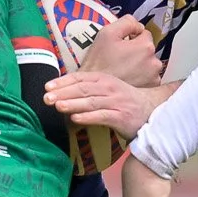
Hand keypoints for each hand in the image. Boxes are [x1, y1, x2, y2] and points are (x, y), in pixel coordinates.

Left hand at [45, 72, 166, 138]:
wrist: (151, 110)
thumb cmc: (125, 100)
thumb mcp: (108, 89)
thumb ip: (89, 89)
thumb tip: (62, 92)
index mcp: (104, 79)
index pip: (81, 78)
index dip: (63, 81)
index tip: (47, 86)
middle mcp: (109, 88)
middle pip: (83, 89)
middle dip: (63, 92)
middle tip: (46, 97)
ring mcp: (116, 102)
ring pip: (91, 102)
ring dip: (73, 103)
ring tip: (57, 106)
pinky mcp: (121, 117)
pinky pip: (102, 116)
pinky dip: (88, 117)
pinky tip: (76, 118)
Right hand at [78, 18, 162, 86]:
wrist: (95, 90)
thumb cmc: (99, 64)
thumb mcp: (107, 33)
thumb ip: (126, 22)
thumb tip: (137, 25)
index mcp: (145, 46)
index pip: (144, 33)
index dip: (131, 37)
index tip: (121, 44)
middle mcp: (154, 62)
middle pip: (147, 48)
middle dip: (136, 50)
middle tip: (119, 57)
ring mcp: (153, 77)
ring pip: (148, 63)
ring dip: (139, 63)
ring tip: (122, 68)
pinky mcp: (150, 88)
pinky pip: (148, 76)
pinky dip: (140, 76)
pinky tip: (127, 77)